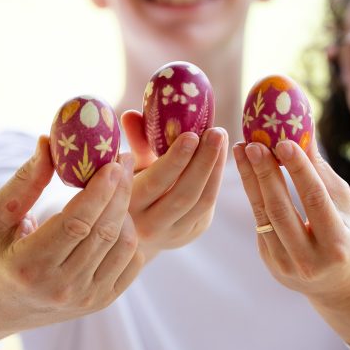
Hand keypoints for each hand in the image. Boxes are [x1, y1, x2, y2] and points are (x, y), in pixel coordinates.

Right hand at [0, 136, 143, 333]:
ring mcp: (84, 299)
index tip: (111, 162)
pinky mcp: (101, 303)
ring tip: (116, 187)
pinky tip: (116, 216)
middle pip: (105, 231)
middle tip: (123, 159)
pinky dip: (130, 234)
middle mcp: (60, 287)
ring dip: (126, 210)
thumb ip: (25, 180)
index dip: (99, 191)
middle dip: (119, 190)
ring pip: (124, 245)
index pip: (76, 223)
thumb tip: (48, 141)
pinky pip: (132, 262)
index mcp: (28, 265)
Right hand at [119, 110, 226, 257]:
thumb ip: (134, 143)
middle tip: (215, 132)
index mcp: (128, 206)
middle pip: (183, 194)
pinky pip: (208, 206)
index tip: (191, 135)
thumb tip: (130, 115)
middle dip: (203, 162)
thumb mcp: (131, 168)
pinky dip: (216, 179)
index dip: (175, 160)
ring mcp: (173, 234)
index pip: (155, 183)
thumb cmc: (133, 187)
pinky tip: (220, 155)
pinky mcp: (192, 233)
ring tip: (221, 138)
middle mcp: (149, 226)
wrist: (138, 227)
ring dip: (215, 168)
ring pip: (201, 202)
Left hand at [232, 139, 349, 302]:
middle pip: (281, 209)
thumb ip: (321, 172)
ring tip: (242, 151)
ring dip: (250, 180)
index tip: (284, 142)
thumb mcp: (342, 204)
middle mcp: (310, 259)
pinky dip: (252, 195)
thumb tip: (304, 132)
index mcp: (337, 243)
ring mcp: (287, 265)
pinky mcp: (270, 264)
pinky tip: (246, 170)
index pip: (315, 199)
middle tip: (253, 144)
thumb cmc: (344, 232)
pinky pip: (258, 224)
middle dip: (265, 174)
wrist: (337, 283)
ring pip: (264, 216)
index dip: (299, 169)